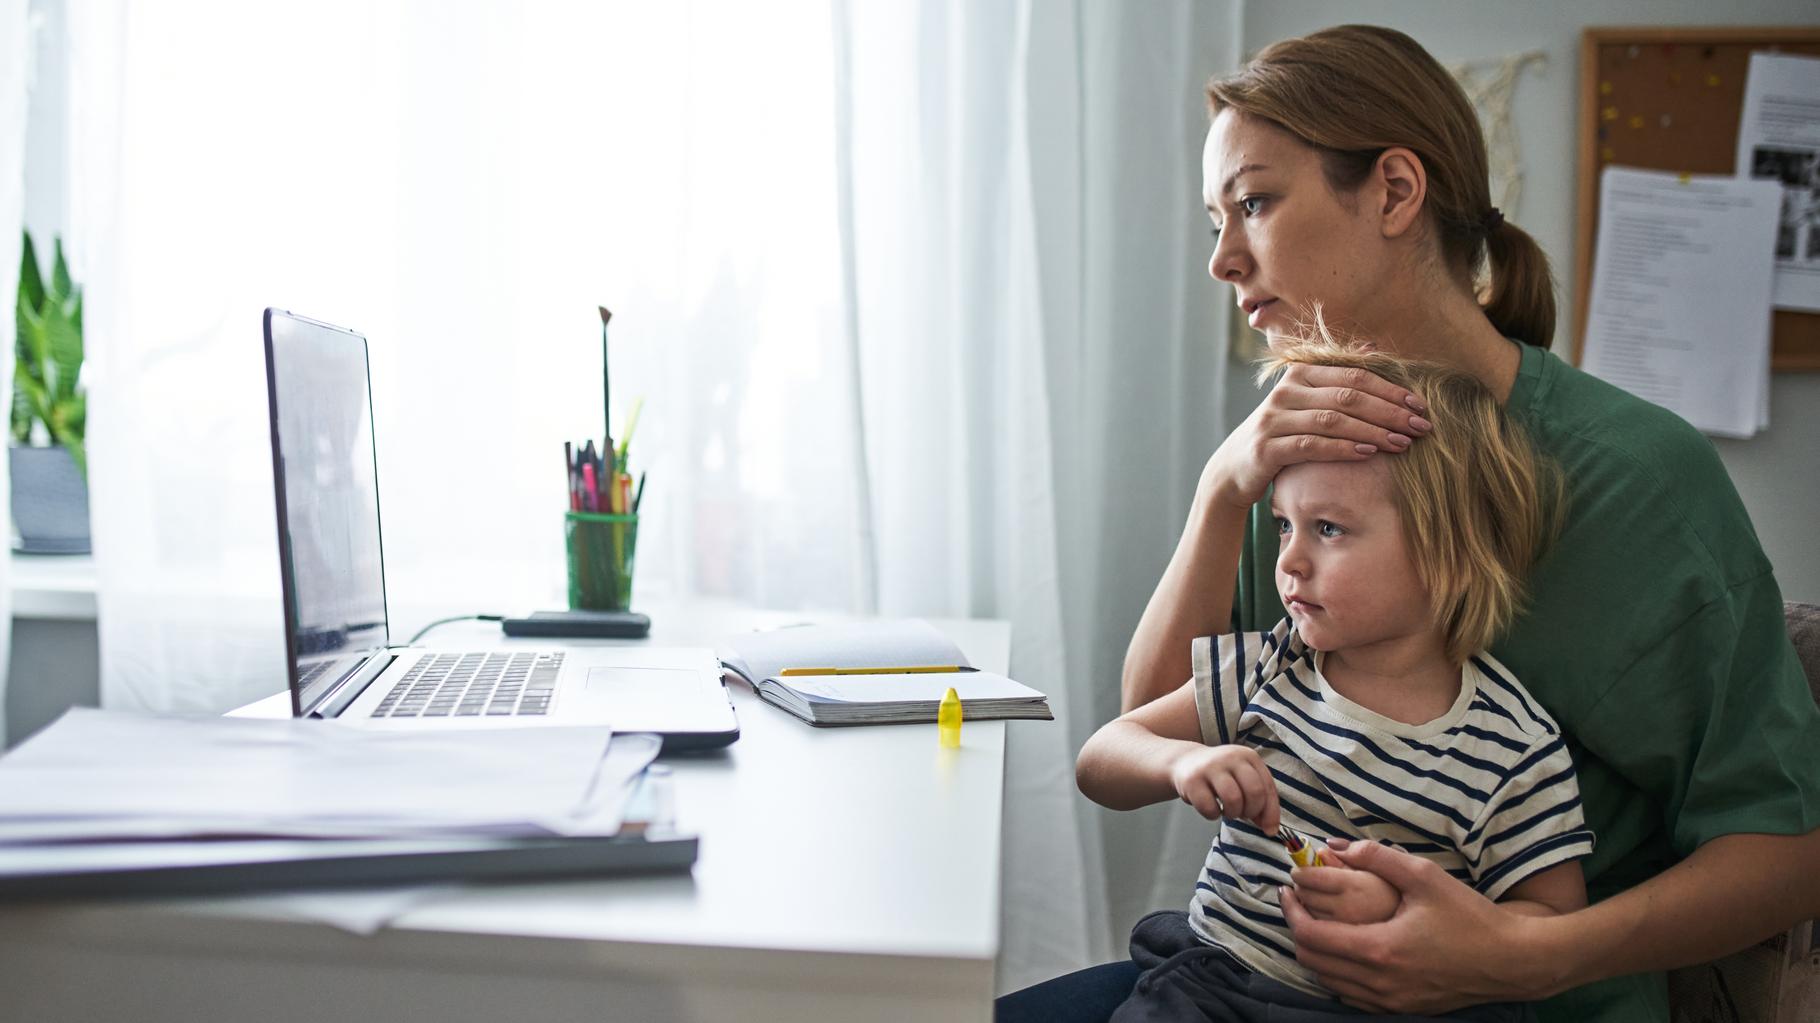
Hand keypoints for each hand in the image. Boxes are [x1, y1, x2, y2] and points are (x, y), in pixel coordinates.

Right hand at [1168, 744, 1278, 832]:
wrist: (1185, 762)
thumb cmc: (1221, 775)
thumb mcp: (1243, 779)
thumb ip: (1261, 800)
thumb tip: (1270, 829)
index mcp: (1248, 756)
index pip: (1267, 788)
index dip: (1270, 812)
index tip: (1268, 828)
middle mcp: (1231, 757)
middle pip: (1254, 792)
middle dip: (1251, 811)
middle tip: (1242, 814)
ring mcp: (1210, 766)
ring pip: (1233, 799)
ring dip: (1232, 813)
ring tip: (1227, 810)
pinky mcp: (1192, 779)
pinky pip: (1209, 807)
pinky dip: (1212, 815)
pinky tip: (1211, 807)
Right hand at [1204, 363, 1430, 507]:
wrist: (1235, 467)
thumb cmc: (1283, 433)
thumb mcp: (1306, 402)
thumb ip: (1337, 378)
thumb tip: (1372, 347)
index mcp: (1300, 374)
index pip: (1354, 376)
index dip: (1390, 390)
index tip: (1420, 406)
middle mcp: (1286, 392)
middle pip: (1347, 396)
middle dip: (1389, 412)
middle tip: (1421, 427)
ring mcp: (1274, 419)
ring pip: (1332, 420)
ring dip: (1373, 432)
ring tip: (1402, 443)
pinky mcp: (1267, 448)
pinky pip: (1311, 445)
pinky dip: (1343, 449)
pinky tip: (1368, 454)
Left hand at [1278, 838, 1548, 1014]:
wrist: (1512, 961)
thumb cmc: (1471, 917)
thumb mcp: (1424, 876)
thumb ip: (1378, 857)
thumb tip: (1340, 845)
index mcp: (1378, 949)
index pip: (1311, 935)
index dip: (1291, 910)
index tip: (1287, 889)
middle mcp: (1377, 982)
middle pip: (1312, 961)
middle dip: (1297, 929)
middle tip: (1297, 902)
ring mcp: (1389, 1000)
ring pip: (1329, 981)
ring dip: (1315, 952)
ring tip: (1317, 920)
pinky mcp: (1401, 1008)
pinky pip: (1351, 994)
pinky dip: (1337, 972)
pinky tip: (1345, 948)